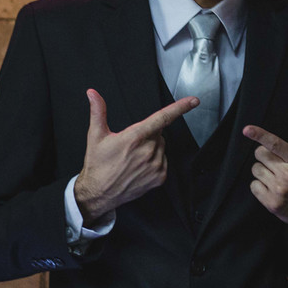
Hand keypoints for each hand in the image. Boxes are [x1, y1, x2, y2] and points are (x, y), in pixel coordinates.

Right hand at [74, 89, 197, 222]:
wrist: (98, 193)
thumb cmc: (97, 165)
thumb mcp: (96, 136)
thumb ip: (98, 111)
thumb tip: (93, 94)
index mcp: (135, 137)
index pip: (162, 118)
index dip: (180, 107)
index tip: (193, 101)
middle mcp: (147, 151)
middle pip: (158, 133)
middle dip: (148, 134)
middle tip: (130, 144)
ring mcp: (155, 166)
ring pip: (162, 146)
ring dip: (152, 147)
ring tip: (133, 157)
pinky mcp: (159, 177)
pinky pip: (163, 161)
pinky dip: (155, 160)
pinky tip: (140, 166)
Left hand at [243, 113, 287, 243]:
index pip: (276, 144)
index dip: (260, 135)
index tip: (247, 129)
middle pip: (260, 154)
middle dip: (266, 157)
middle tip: (278, 164)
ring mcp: (279, 190)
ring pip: (255, 169)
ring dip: (263, 172)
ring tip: (277, 178)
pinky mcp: (271, 203)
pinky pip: (253, 186)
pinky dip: (260, 187)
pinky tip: (273, 189)